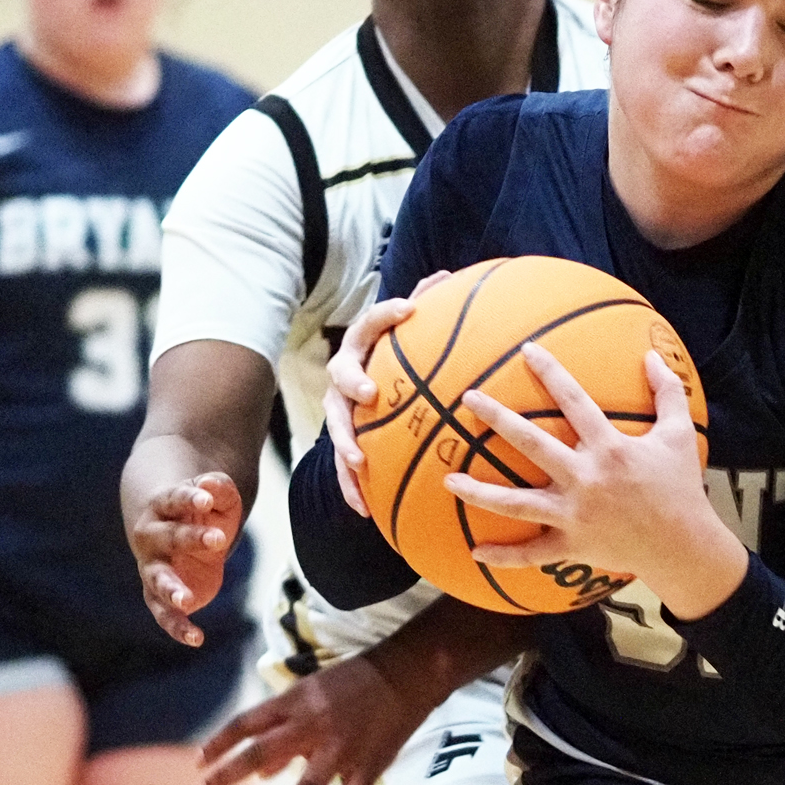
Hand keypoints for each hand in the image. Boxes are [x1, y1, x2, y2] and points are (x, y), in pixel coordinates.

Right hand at [128, 471, 241, 646]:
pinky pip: (164, 613)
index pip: (173, 498)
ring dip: (171, 589)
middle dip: (190, 538)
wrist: (179, 528)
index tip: (206, 498)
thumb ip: (217, 488)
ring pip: (156, 579)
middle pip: (167, 537)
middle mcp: (152, 536)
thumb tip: (209, 483)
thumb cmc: (202, 510)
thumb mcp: (217, 495)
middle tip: (218, 540)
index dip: (189, 498)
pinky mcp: (161, 594)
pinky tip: (196, 638)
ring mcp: (153, 567)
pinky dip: (178, 626)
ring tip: (186, 599)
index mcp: (163, 505)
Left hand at [194, 651, 431, 784]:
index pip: (247, 722)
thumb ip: (284, 730)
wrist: (406, 674)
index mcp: (296, 702)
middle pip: (262, 752)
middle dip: (227, 775)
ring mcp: (342, 747)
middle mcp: (313, 724)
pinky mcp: (369, 764)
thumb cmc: (353, 683)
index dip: (220, 743)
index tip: (197, 764)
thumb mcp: (312, 694)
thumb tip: (259, 775)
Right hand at [325, 270, 454, 515]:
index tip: (407, 308)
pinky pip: (342, 466)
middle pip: (342, 375)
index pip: (370, 324)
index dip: (386, 315)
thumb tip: (447, 275)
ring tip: (360, 463)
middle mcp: (344, 375)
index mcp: (362, 346)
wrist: (363, 387)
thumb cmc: (395, 356)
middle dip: (353, 383)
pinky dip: (350, 487)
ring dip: (346, 444)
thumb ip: (424, 304)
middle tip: (369, 391)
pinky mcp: (343, 441)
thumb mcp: (406, 332)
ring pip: (336, 426)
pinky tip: (363, 510)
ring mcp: (339, 410)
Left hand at [446, 345, 743, 619]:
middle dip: (497, 420)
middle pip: (531, 444)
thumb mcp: (680, 434)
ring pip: (517, 503)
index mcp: (610, 448)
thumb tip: (652, 356)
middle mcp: (585, 478)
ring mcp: (574, 514)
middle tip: (468, 400)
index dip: (551, 372)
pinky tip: (476, 551)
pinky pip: (532, 553)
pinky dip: (504, 556)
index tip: (526, 350)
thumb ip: (668, 393)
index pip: (574, 401)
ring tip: (449, 480)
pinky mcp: (572, 545)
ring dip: (480, 492)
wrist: (683, 546)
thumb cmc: (680, 488)